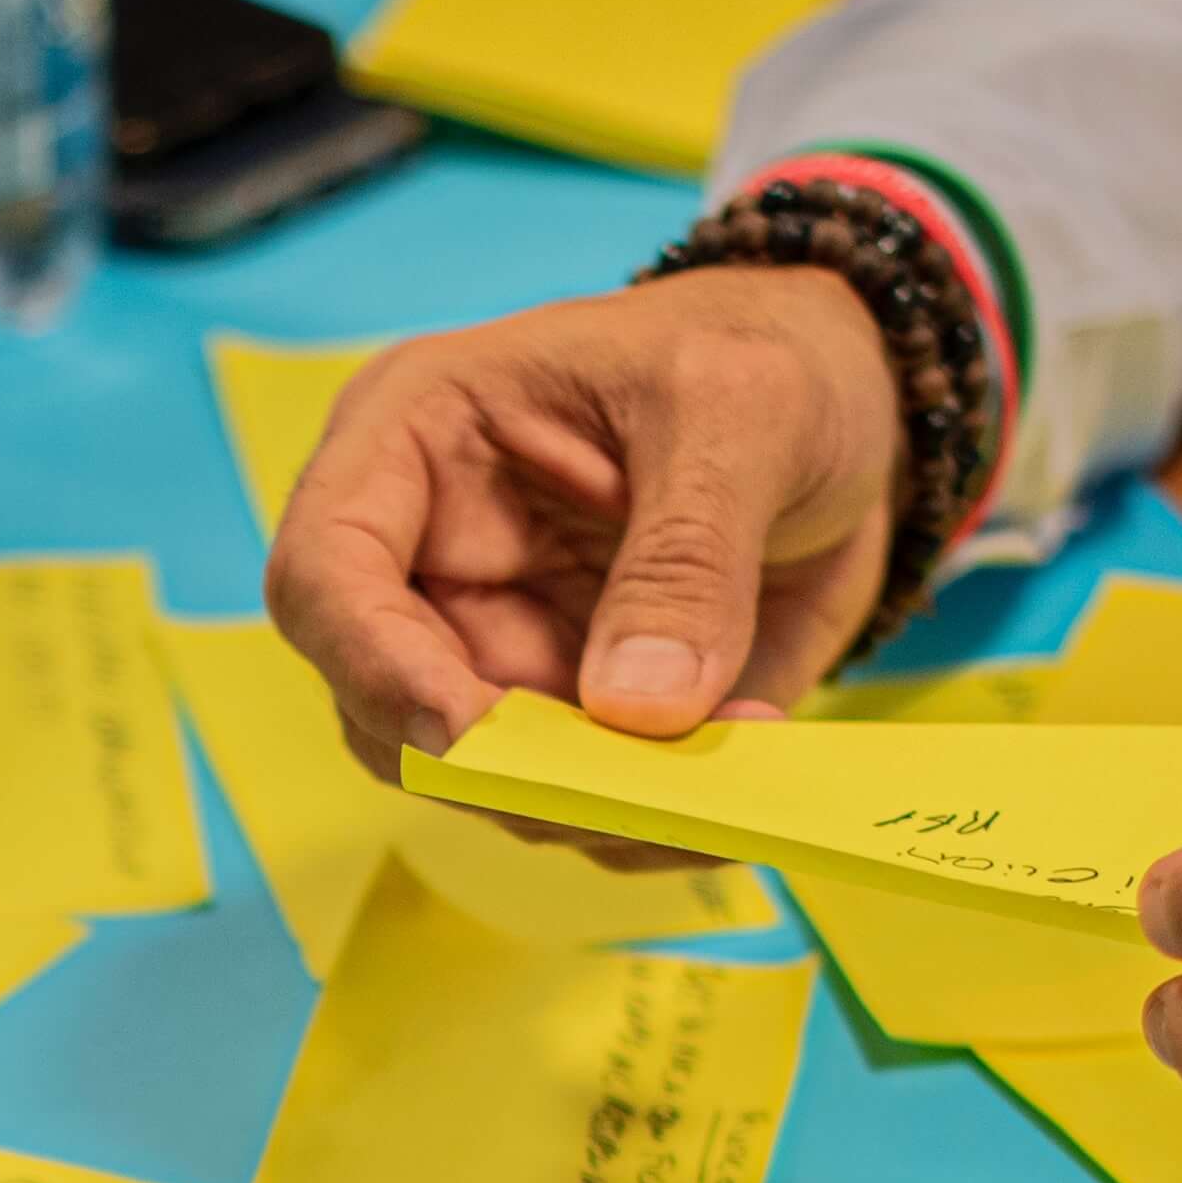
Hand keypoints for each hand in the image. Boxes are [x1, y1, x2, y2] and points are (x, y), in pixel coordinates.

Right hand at [267, 269, 902, 770]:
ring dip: (588, 815)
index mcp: (417, 443)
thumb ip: (687, 555)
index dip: (379, 666)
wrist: (858, 405)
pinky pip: (578, 808)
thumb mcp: (742, 412)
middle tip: (638, 793)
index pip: (324, 574)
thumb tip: (634, 709)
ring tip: (716, 789)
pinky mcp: (570, 718)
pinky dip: (651, 826)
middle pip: (388, 713)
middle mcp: (429, 563)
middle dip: (505, 773)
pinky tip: (739, 783)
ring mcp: (495, 653)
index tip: (479, 736)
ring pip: (480, 785)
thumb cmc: (769, 356)